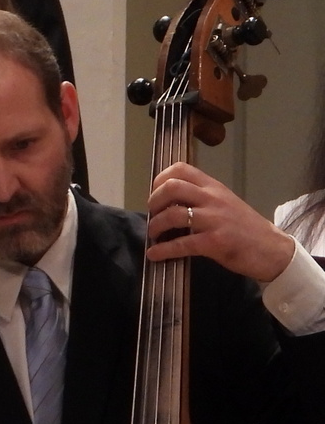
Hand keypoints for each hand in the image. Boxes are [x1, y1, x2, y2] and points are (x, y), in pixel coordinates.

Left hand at [147, 161, 295, 282]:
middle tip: (152, 214)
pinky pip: (182, 244)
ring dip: (155, 225)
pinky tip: (154, 254)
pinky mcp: (216, 242)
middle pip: (172, 187)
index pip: (181, 169)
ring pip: (173, 215)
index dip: (160, 179)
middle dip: (154, 201)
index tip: (154, 193)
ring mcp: (215, 220)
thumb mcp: (224, 203)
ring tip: (154, 234)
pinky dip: (163, 249)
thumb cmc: (245, 228)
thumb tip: (167, 202)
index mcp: (214, 187)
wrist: (273, 250)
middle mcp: (213, 199)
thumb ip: (201, 198)